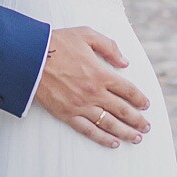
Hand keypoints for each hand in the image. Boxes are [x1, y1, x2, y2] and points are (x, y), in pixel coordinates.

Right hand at [34, 26, 149, 147]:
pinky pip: (89, 130)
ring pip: (109, 123)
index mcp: (100, 73)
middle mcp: (94, 92)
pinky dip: (103, 138)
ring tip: (137, 138)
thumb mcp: (86, 34)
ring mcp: (81, 105)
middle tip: (146, 126)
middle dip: (137, 120)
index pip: (127, 90)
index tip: (146, 105)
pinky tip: (113, 142)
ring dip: (126, 132)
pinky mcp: (67, 114)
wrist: (30, 57)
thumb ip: (109, 46)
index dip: (139, 98)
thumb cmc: (57, 43)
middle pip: (122, 110)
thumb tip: (125, 61)